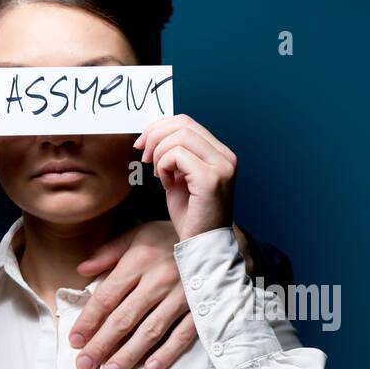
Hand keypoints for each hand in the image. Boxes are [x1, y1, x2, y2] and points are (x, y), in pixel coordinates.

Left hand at [70, 221, 196, 368]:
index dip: (89, 320)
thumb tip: (82, 270)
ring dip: (129, 355)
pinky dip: (168, 352)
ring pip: (151, 330)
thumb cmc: (170, 237)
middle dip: (102, 344)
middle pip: (124, 318)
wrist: (214, 234)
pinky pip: (183, 334)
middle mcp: (159, 279)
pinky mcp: (201, 306)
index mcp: (139, 260)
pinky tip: (150, 368)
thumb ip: (108, 252)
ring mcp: (182, 295)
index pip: (107, 296)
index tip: (75, 340)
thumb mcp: (137, 234)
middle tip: (85, 365)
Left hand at [133, 114, 234, 239]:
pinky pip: (177, 155)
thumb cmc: (191, 216)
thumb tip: (153, 132)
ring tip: (158, 174)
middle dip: (155, 136)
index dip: (160, 127)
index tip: (143, 144)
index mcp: (221, 154)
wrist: (202, 245)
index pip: (188, 123)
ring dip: (159, 153)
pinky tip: (166, 183)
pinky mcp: (211, 179)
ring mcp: (222, 167)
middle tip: (144, 157)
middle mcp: (226, 157)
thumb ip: (174, 153)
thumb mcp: (181, 177)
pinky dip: (164, 166)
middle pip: (183, 124)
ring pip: (180, 136)